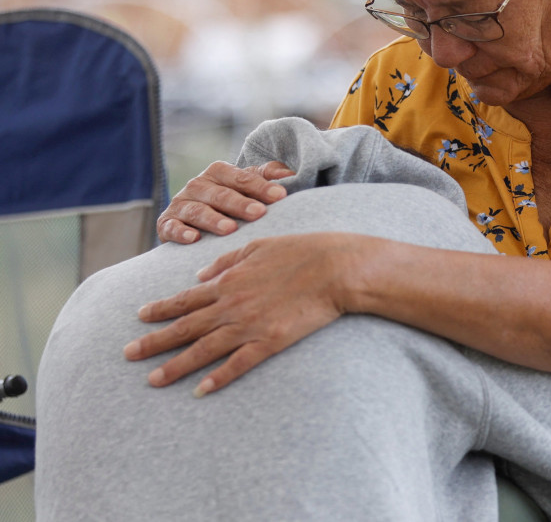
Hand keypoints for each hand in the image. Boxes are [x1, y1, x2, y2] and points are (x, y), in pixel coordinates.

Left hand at [124, 233, 354, 395]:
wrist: (336, 269)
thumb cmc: (303, 252)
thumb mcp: (260, 246)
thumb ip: (228, 260)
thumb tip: (202, 275)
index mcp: (229, 281)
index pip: (186, 298)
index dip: (161, 309)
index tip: (139, 317)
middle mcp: (232, 305)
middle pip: (185, 327)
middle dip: (153, 341)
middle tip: (127, 355)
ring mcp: (249, 326)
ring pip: (203, 350)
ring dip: (175, 365)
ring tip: (152, 380)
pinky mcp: (270, 342)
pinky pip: (237, 365)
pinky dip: (217, 378)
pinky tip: (200, 391)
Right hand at [157, 161, 294, 243]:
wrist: (191, 220)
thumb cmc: (229, 200)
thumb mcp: (247, 185)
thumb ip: (266, 176)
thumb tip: (291, 174)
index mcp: (219, 172)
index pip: (242, 177)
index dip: (261, 186)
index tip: (281, 196)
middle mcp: (198, 185)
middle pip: (221, 193)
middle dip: (240, 203)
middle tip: (259, 213)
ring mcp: (180, 204)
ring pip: (197, 210)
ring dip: (213, 219)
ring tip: (230, 229)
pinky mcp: (166, 223)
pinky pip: (171, 227)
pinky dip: (181, 232)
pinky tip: (194, 239)